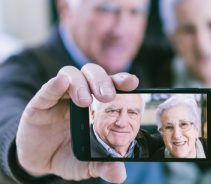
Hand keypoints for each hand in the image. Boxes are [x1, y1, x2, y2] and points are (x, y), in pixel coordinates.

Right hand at [16, 63, 138, 181]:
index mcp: (97, 105)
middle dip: (102, 81)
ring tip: (84, 101)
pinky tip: (61, 83)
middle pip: (93, 73)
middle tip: (107, 96)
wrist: (40, 161)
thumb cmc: (69, 155)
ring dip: (81, 84)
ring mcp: (60, 97)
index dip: (122, 80)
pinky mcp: (40, 103)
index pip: (111, 85)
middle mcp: (81, 95)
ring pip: (72, 74)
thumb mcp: (87, 163)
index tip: (133, 82)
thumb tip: (119, 175)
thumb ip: (103, 166)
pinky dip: (55, 84)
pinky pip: (48, 89)